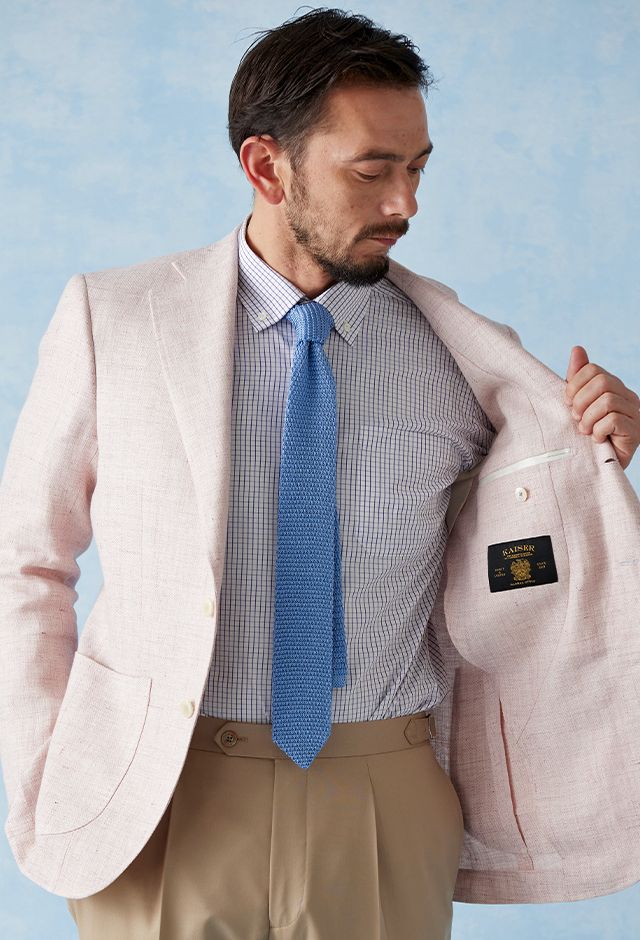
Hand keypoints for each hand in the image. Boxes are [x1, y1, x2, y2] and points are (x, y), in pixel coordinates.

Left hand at [564, 345, 639, 470]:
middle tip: (575, 418)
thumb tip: (577, 349)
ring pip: (607, 401)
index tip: (567, 402)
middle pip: (602, 382)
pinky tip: (596, 439)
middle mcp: (628, 397)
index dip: (574, 384)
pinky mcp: (635, 432)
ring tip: (584, 430)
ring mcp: (635, 414)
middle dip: (581, 401)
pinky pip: (614, 420)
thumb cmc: (586, 434)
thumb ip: (577, 378)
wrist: (597, 467)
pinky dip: (598, 430)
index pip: (593, 369)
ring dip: (588, 418)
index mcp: (613, 387)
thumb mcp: (577, 404)